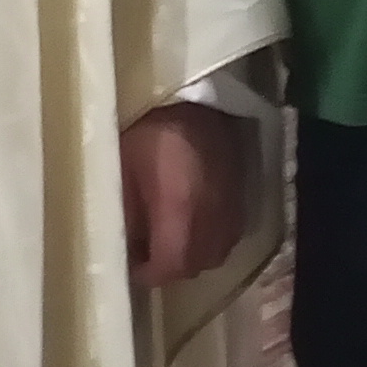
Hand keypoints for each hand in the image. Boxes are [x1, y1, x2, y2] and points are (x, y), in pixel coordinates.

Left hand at [119, 101, 256, 287]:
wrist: (194, 91)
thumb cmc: (148, 126)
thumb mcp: (123, 168)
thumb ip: (125, 214)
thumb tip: (125, 247)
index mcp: (180, 210)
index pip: (172, 265)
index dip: (149, 274)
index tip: (131, 268)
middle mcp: (213, 216)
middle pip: (196, 265)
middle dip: (170, 267)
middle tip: (146, 254)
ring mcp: (233, 206)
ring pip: (216, 252)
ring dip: (192, 254)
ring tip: (168, 239)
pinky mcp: (243, 193)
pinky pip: (229, 233)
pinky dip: (210, 238)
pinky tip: (191, 221)